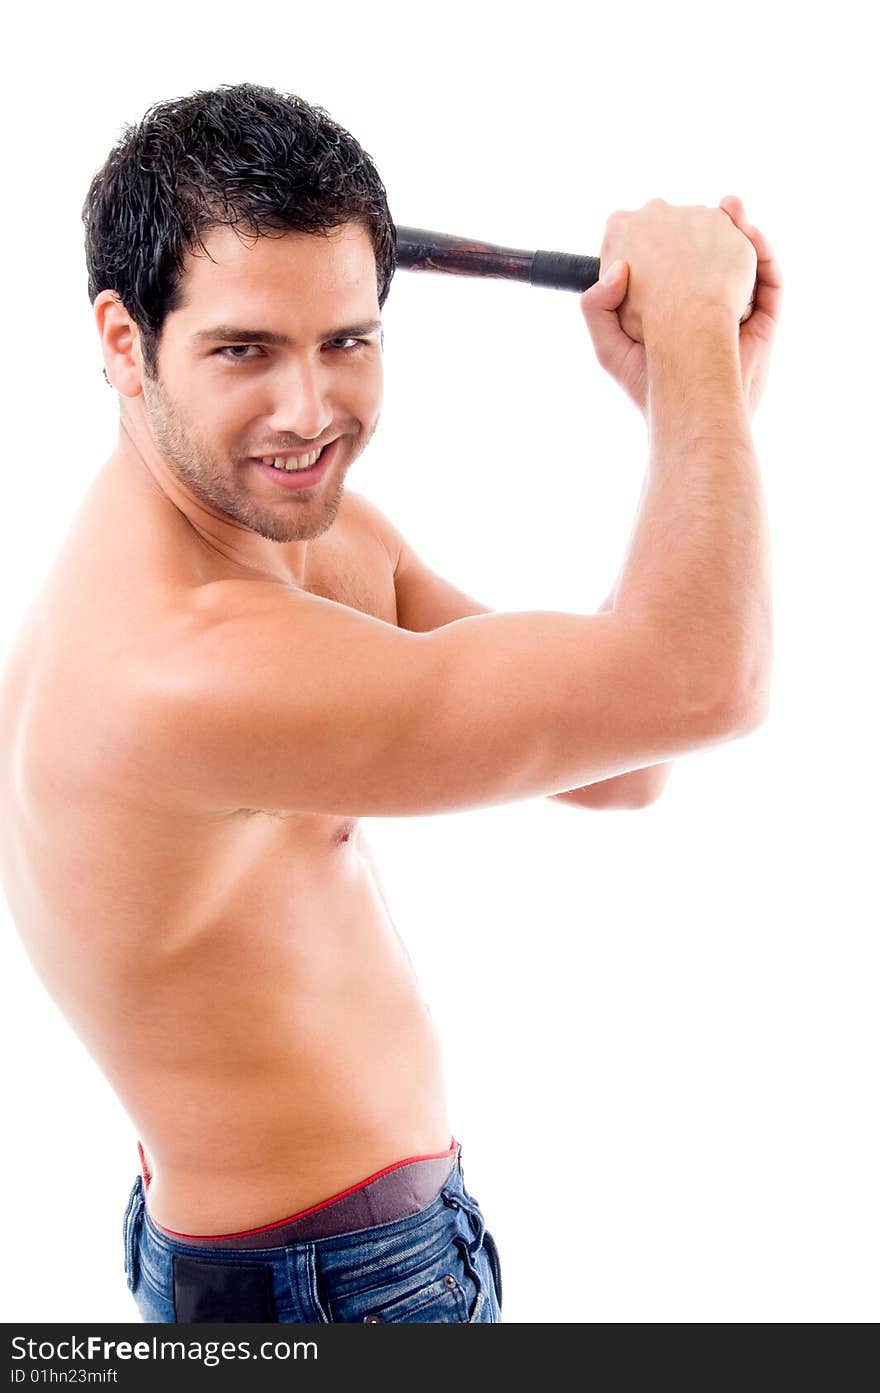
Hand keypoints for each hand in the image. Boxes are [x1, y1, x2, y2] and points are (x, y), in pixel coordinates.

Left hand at [580, 196, 782, 420]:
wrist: (688, 410)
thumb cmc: (648, 383)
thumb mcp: (609, 345)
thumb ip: (597, 308)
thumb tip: (616, 268)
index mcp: (671, 304)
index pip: (672, 258)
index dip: (667, 233)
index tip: (653, 215)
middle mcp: (705, 302)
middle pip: (710, 251)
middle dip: (706, 223)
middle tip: (698, 208)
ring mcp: (736, 308)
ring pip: (742, 258)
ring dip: (739, 226)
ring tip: (729, 207)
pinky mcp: (763, 319)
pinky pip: (771, 278)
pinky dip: (764, 250)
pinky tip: (750, 232)